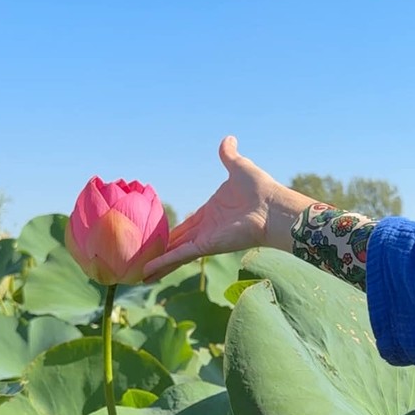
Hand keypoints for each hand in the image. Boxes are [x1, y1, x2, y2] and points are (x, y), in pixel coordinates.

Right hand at [143, 135, 292, 280]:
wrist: (273, 207)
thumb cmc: (260, 189)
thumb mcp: (238, 167)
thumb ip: (228, 155)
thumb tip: (228, 139)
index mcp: (211, 213)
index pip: (186, 226)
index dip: (172, 233)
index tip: (158, 238)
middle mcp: (206, 230)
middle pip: (178, 243)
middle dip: (161, 253)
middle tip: (143, 262)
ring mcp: (206, 239)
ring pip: (176, 254)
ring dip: (159, 264)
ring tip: (141, 275)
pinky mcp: (206, 246)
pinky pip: (180, 255)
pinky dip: (164, 263)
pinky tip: (148, 271)